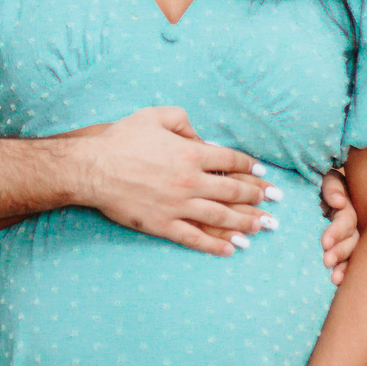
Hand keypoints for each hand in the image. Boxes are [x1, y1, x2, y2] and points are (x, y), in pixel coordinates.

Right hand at [75, 107, 278, 256]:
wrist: (93, 168)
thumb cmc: (121, 139)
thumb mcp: (154, 116)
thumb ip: (182, 120)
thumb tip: (199, 135)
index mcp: (191, 153)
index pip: (231, 161)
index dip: (250, 167)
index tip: (262, 174)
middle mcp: (191, 181)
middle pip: (233, 191)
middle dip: (257, 197)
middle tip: (274, 203)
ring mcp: (178, 206)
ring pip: (221, 217)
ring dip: (246, 223)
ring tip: (262, 227)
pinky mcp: (163, 225)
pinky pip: (195, 238)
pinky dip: (215, 245)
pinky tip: (231, 249)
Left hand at [319, 169, 358, 285]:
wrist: (309, 189)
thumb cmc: (317, 182)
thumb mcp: (324, 178)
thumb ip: (331, 187)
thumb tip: (339, 203)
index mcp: (347, 205)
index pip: (347, 220)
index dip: (337, 231)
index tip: (324, 243)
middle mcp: (352, 223)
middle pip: (353, 239)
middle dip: (341, 252)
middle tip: (327, 262)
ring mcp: (348, 237)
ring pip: (352, 253)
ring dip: (344, 265)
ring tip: (334, 278)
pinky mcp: (341, 247)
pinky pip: (347, 261)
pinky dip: (344, 271)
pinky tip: (338, 282)